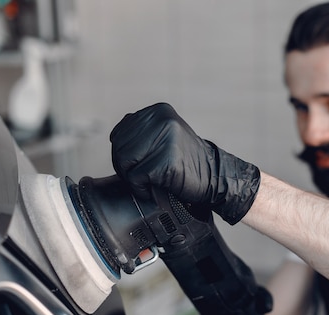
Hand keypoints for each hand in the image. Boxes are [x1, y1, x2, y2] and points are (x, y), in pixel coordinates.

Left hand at [110, 103, 260, 224]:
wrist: (214, 178)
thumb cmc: (186, 162)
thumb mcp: (165, 135)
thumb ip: (142, 131)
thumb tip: (114, 138)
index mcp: (159, 111)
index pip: (120, 132)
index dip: (124, 153)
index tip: (139, 165)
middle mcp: (161, 120)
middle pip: (120, 147)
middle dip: (126, 168)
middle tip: (142, 178)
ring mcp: (165, 139)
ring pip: (124, 161)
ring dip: (132, 178)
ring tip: (148, 182)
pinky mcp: (166, 160)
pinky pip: (136, 177)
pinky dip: (140, 189)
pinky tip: (153, 189)